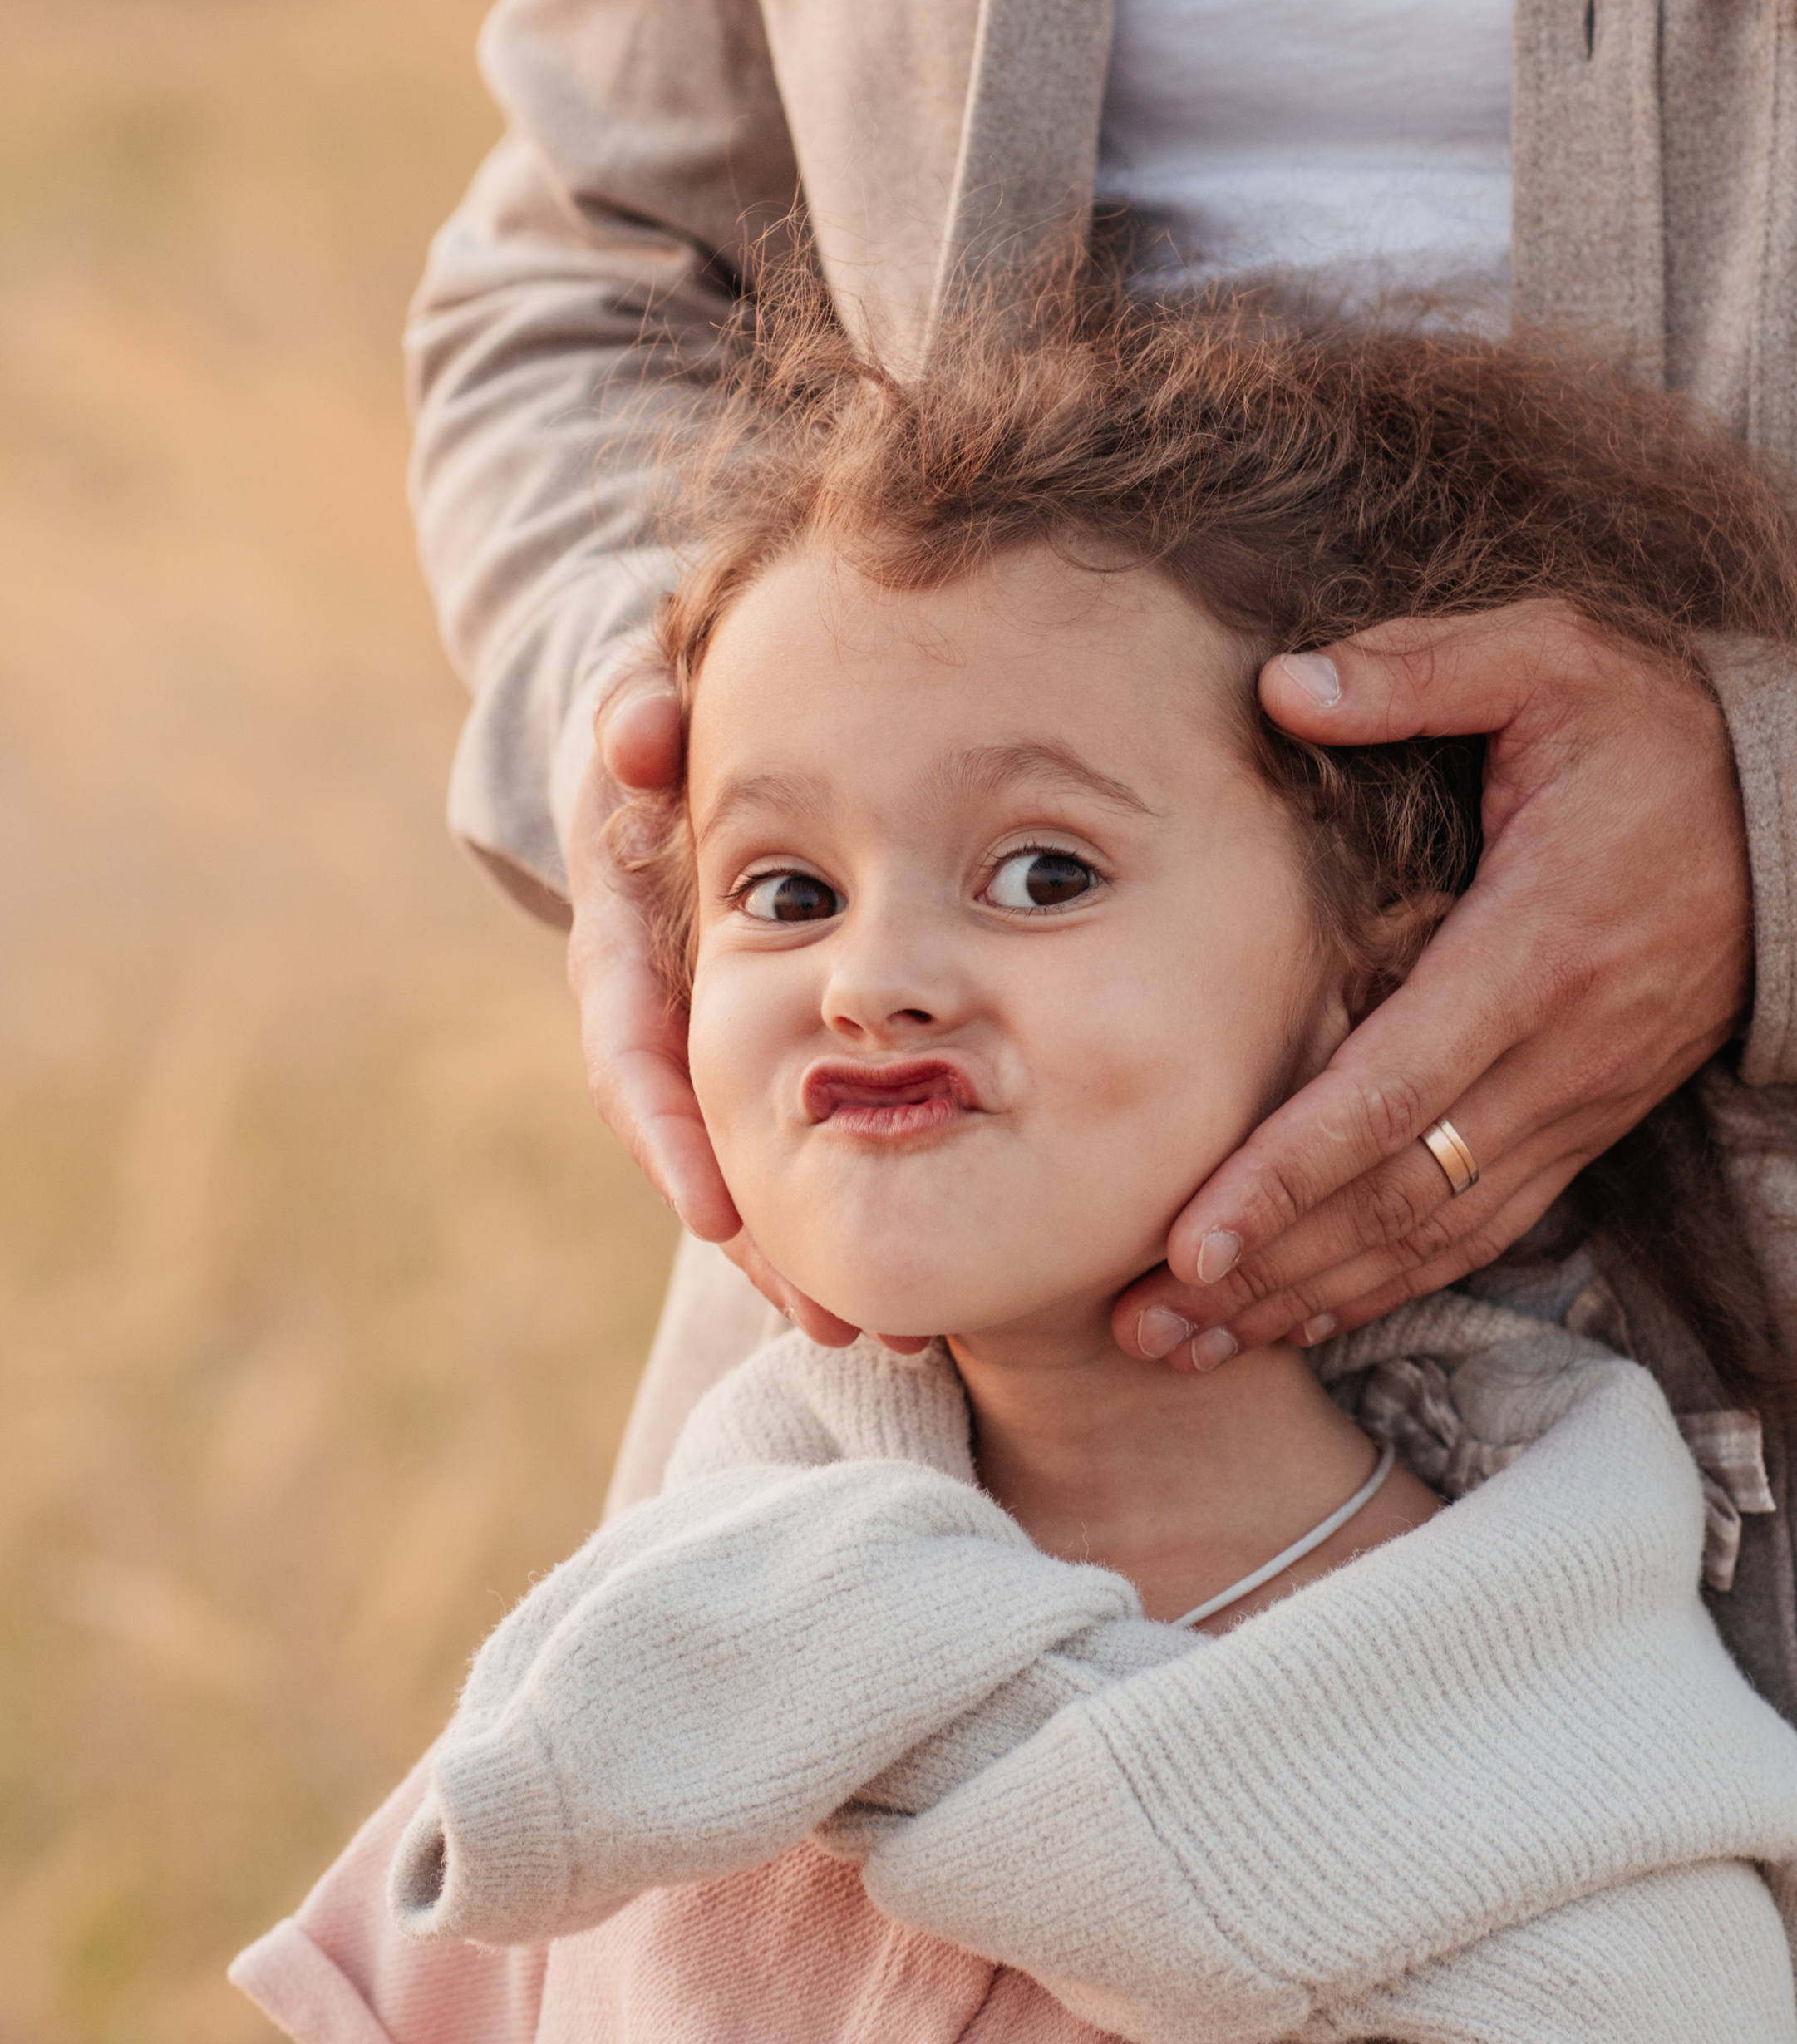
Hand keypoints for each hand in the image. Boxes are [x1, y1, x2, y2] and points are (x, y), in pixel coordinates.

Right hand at [567, 678, 866, 1345]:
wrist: (687, 761)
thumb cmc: (674, 727)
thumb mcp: (644, 704)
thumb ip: (635, 709)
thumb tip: (637, 730)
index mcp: (622, 954)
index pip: (631, 1059)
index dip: (670, 1136)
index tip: (712, 1214)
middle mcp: (668, 1025)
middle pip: (706, 1160)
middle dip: (763, 1250)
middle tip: (837, 1320)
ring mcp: (726, 1059)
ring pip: (764, 1183)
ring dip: (817, 1267)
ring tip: (899, 1338)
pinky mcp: (785, 1075)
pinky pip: (816, 1163)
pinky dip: (857, 1224)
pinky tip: (928, 1293)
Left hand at [1112, 602, 1749, 1367]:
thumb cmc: (1671, 736)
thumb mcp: (1558, 659)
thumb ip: (1421, 669)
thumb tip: (1282, 687)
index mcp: (1533, 951)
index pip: (1391, 1089)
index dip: (1288, 1174)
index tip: (1191, 1239)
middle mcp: (1558, 1057)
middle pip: (1394, 1197)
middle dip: (1264, 1270)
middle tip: (1143, 1323)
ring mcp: (1577, 1108)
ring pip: (1430, 1239)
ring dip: (1305, 1301)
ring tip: (1186, 1345)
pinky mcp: (1585, 1131)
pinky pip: (1478, 1235)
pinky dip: (1385, 1288)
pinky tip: (1297, 1320)